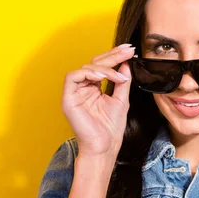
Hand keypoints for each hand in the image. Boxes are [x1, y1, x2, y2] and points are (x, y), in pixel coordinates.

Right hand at [61, 43, 135, 157]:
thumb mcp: (122, 100)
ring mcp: (74, 93)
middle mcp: (83, 88)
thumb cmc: (111, 129)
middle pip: (94, 64)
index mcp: (93, 88)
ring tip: (118, 76)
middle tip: (127, 50)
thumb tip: (125, 64)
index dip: (115, 56)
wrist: (104, 147)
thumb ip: (122, 82)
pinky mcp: (68, 99)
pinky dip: (88, 74)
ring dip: (104, 68)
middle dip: (112, 55)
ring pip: (85, 68)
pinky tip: (102, 77)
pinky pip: (73, 77)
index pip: (102, 66)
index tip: (130, 50)